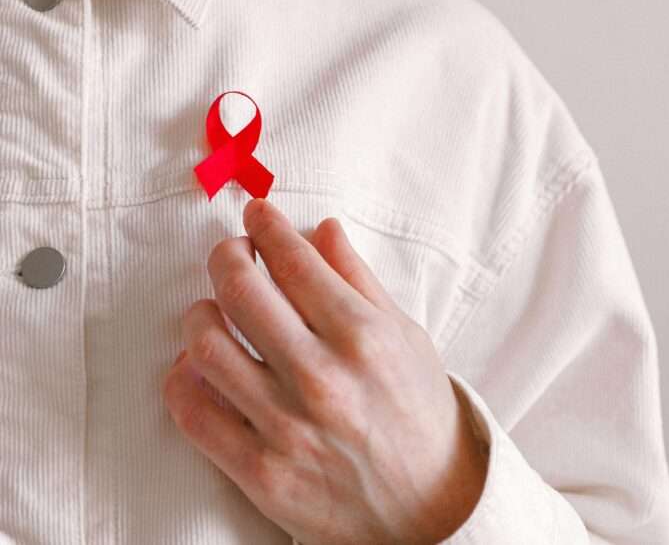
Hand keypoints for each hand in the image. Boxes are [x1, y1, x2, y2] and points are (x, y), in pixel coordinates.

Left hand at [162, 198, 487, 544]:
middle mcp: (321, 377)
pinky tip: (197, 364)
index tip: (257, 215)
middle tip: (232, 252)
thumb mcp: (407, 338)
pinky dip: (183, 379)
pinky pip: (194, 413)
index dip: (266, 226)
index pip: (293, 259)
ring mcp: (286, 427)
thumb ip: (360, 281)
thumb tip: (322, 230)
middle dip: (226, 255)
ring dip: (200, 313)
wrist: (430, 509)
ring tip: (214, 310)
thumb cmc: (421, 417)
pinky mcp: (260, 471)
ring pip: (205, 345)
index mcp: (363, 337)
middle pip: (240, 289)